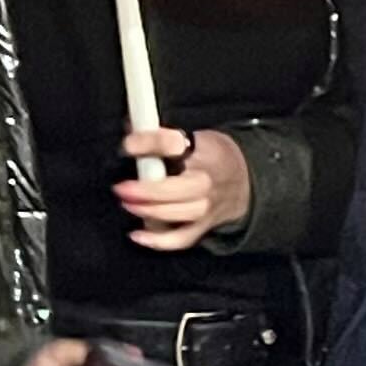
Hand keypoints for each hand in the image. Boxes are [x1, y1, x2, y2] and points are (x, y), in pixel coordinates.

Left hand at [115, 127, 253, 251]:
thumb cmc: (209, 156)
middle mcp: (208, 179)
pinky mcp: (204, 225)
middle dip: (146, 190)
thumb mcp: (194, 136)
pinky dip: (159, 240)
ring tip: (128, 204)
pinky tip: (138, 235)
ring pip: (179, 213)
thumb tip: (130, 125)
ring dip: (149, 211)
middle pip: (179, 188)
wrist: (244, 180)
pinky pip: (182, 238)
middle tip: (121, 188)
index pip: (175, 144)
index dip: (149, 144)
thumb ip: (159, 133)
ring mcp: (208, 205)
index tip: (128, 146)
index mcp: (204, 149)